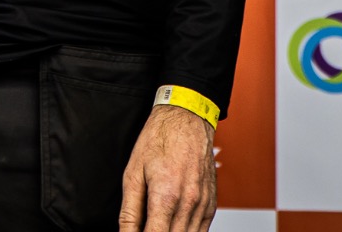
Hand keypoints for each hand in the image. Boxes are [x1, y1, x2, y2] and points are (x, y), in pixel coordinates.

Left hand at [119, 103, 216, 231]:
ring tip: (157, 224)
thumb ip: (130, 211)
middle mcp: (189, 203)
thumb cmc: (159, 140)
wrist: (186, 119)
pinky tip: (173, 226)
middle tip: (145, 226)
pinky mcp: (211, 205)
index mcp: (166, 196)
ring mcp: (203, 205)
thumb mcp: (133, 174)